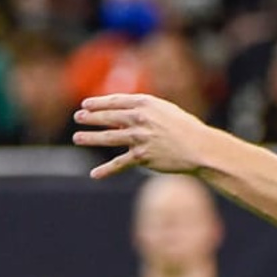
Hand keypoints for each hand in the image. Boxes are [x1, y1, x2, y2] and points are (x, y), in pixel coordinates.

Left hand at [73, 93, 213, 178]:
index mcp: (145, 104)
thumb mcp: (164, 111)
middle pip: (109, 117)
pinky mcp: (142, 156)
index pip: (115, 102)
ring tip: (77, 138)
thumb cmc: (184, 128)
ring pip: (109, 138)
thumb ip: (144, 110)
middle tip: (78, 117)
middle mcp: (140, 119)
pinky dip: (106, 171)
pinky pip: (120, 164)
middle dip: (91, 117)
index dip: (98, 103)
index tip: (85, 104)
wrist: (198, 147)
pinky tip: (94, 174)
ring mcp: (140, 138)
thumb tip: (123, 114)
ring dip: (91, 138)